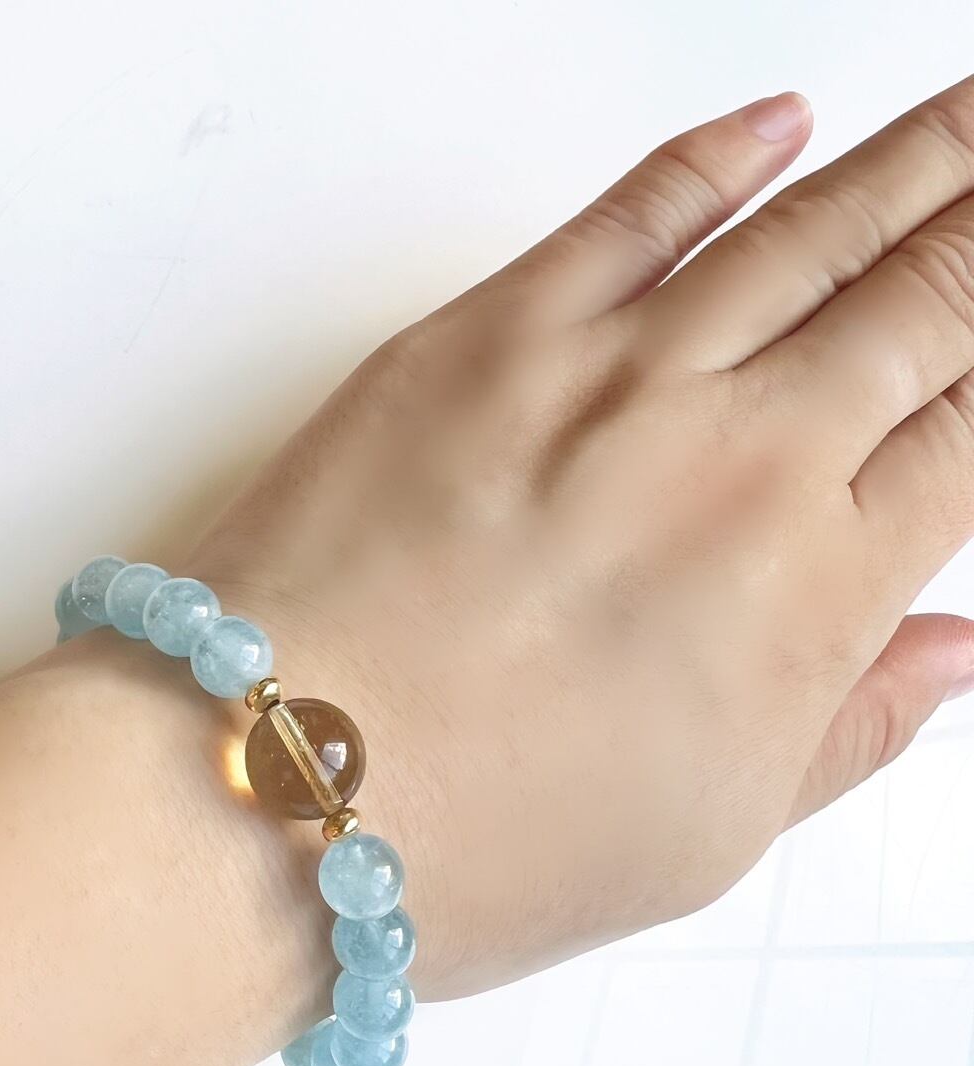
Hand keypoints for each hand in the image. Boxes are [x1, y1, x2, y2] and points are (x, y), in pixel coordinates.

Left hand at [186, 84, 973, 999]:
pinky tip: (778, 120)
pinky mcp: (484, 337)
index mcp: (809, 597)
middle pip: (920, 306)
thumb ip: (841, 731)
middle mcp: (736, 462)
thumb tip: (943, 652)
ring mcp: (608, 380)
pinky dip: (716, 155)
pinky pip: (631, 212)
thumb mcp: (699, 836)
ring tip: (967, 110)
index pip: (971, 438)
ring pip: (803, 231)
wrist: (275, 787)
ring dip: (910, 158)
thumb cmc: (472, 843)